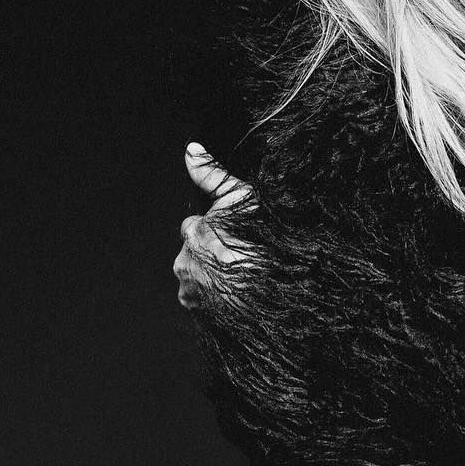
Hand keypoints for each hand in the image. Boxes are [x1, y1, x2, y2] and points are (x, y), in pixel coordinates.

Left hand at [174, 143, 253, 309]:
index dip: (216, 230)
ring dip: (213, 279)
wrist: (278, 294)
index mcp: (194, 233)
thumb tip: (191, 150)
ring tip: (242, 280)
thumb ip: (212, 174)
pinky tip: (239, 297)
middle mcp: (185, 263)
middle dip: (211, 256)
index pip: (194, 227)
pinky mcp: (201, 316)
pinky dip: (217, 301)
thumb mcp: (243, 197)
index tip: (234, 237)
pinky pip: (205, 304)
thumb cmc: (264, 243)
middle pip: (194, 255)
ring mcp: (192, 292)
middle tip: (240, 258)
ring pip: (198, 280)